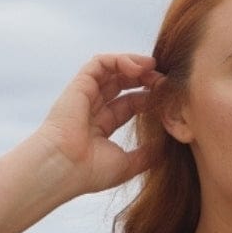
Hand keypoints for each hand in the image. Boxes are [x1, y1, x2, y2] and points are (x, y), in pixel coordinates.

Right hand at [35, 53, 164, 194]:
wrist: (63, 168)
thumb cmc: (90, 172)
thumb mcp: (127, 165)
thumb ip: (146, 155)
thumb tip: (165, 148)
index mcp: (102, 127)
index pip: (129, 104)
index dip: (148, 98)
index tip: (168, 98)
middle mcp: (93, 109)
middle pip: (123, 84)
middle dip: (145, 79)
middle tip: (165, 81)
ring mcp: (85, 96)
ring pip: (112, 70)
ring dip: (135, 65)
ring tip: (154, 68)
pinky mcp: (79, 85)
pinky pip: (100, 63)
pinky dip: (120, 60)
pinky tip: (138, 67)